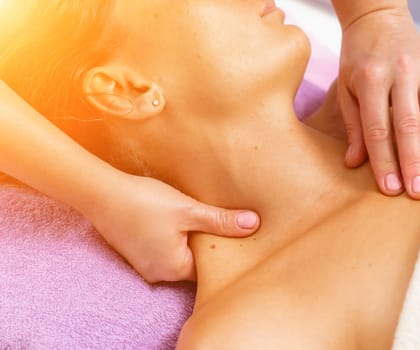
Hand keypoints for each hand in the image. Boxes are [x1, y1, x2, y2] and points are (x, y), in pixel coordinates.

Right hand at [86, 174, 259, 282]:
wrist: (100, 193)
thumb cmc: (144, 202)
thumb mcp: (188, 210)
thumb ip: (220, 221)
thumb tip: (253, 224)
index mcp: (174, 268)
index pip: (210, 268)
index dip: (224, 250)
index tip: (236, 234)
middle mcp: (159, 273)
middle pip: (194, 262)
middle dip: (206, 243)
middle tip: (221, 221)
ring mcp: (145, 264)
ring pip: (178, 253)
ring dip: (188, 238)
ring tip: (198, 217)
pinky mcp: (137, 251)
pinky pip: (163, 248)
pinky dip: (173, 236)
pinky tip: (175, 218)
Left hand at [337, 7, 419, 198]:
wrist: (379, 20)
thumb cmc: (358, 58)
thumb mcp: (346, 89)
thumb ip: (353, 126)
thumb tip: (354, 162)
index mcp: (372, 78)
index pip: (379, 128)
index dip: (385, 161)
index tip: (390, 188)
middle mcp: (402, 73)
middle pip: (410, 126)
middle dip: (415, 162)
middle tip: (419, 192)